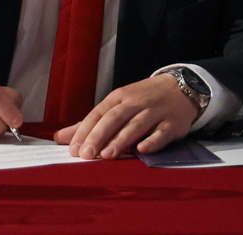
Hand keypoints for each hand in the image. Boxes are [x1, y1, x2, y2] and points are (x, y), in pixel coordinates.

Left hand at [54, 73, 196, 158]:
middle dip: (98, 136)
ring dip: (121, 140)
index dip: (85, 131)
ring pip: (135, 126)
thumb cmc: (143, 100)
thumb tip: (61, 137)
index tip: (73, 149)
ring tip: (107, 155)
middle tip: (86, 155)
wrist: (180, 88)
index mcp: (118, 98)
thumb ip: (90, 123)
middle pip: (113, 119)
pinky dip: (152, 141)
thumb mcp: (117, 105)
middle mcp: (135, 103)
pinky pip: (161, 133)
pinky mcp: (171, 124)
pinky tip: (142, 149)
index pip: (97, 114)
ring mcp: (154, 112)